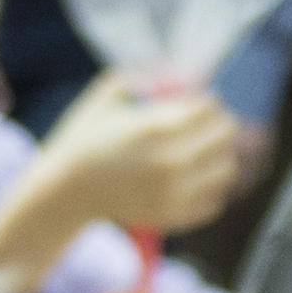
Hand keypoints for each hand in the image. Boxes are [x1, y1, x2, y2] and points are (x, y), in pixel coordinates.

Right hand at [19, 73, 241, 249]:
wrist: (65, 191)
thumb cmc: (84, 140)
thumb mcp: (106, 95)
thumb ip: (144, 79)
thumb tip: (179, 77)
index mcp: (157, 127)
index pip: (210, 107)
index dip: (206, 101)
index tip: (197, 102)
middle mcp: (173, 160)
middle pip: (224, 135)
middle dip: (218, 124)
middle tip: (205, 124)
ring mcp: (175, 192)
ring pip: (226, 169)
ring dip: (220, 156)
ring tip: (201, 152)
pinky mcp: (174, 215)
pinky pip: (215, 202)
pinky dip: (210, 189)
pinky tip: (192, 180)